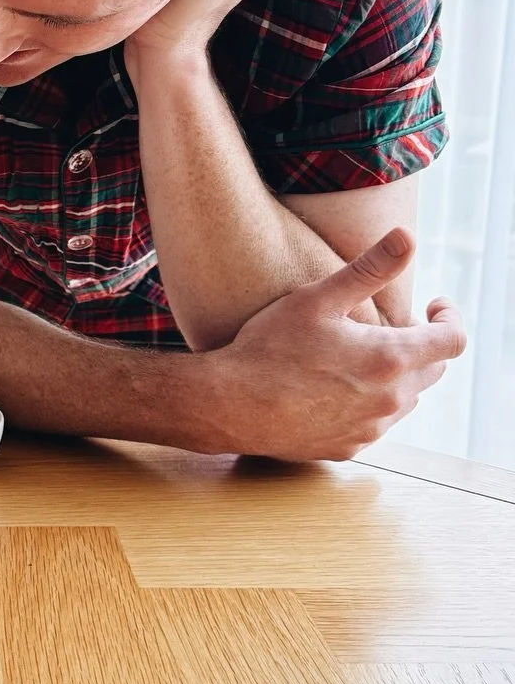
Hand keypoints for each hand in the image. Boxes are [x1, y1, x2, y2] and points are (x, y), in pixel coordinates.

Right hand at [202, 227, 464, 460]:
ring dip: (396, 376)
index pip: (452, 341)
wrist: (230, 405)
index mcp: (390, 358)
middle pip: (434, 370)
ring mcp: (371, 428)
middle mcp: (390, 399)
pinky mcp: (349, 447)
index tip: (434, 305)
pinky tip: (335, 388)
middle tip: (389, 326)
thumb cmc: (270, 347)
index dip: (450, 318)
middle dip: (421, 344)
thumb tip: (406, 236)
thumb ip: (368, 269)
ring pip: (406, 399)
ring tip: (359, 357)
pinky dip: (369, 403)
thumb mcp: (317, 299)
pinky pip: (376, 423)